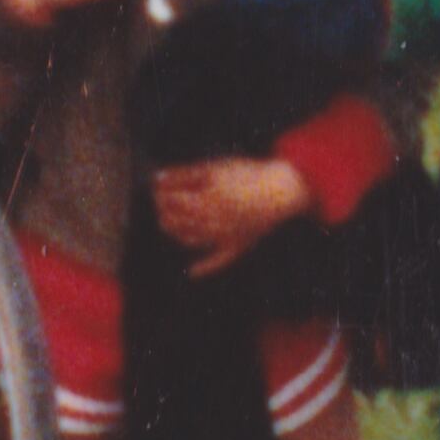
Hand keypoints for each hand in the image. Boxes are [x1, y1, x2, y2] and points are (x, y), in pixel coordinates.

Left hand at [151, 154, 313, 275]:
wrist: (283, 189)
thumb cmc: (248, 175)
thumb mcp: (216, 168)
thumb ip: (185, 173)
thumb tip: (157, 178)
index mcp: (207, 199)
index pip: (173, 200)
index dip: (160, 195)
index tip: (155, 190)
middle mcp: (214, 220)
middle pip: (179, 220)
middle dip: (164, 212)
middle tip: (159, 205)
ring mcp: (226, 235)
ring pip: (193, 239)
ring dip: (176, 233)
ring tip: (167, 224)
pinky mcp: (239, 245)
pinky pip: (220, 261)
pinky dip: (205, 268)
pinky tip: (192, 272)